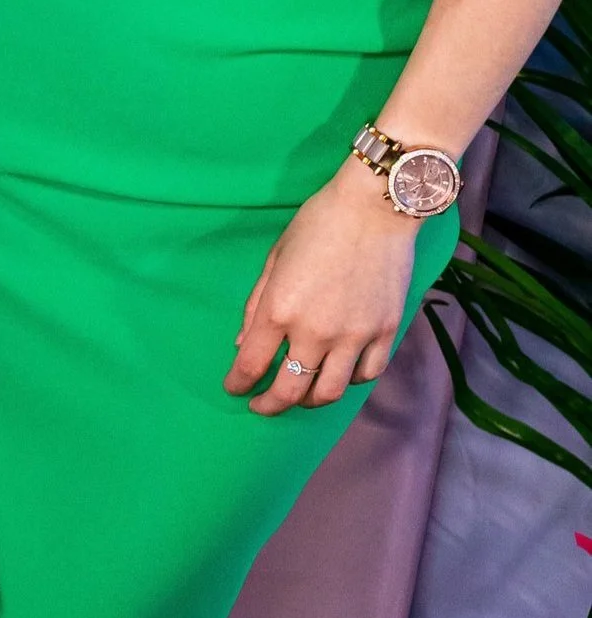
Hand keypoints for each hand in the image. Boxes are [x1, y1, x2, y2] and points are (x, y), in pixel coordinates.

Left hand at [225, 160, 422, 413]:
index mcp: (280, 310)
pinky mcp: (385, 334)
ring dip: (311, 400)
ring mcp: (354, 338)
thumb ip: (257, 304)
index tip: (233, 389)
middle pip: (292, 390)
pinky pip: (367, 375)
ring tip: (301, 396)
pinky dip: (351, 381)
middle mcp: (315, 333)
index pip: (252, 363)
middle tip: (262, 406)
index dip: (239, 383)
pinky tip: (340, 374)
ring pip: (331, 392)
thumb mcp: (275, 259)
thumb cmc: (315, 225)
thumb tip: (243, 342)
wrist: (372, 211)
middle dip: (271, 404)